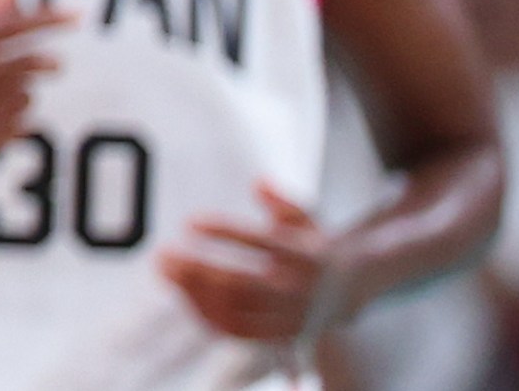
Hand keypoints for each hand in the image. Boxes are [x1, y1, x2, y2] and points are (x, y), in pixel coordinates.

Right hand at [0, 0, 69, 167]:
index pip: (13, 24)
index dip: (49, 19)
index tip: (76, 16)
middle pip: (27, 63)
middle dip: (46, 63)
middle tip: (54, 64)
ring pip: (23, 98)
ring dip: (26, 96)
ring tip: (15, 97)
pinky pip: (13, 129)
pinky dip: (17, 124)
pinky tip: (8, 122)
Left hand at [160, 183, 342, 342]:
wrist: (353, 289)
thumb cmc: (315, 247)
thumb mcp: (307, 218)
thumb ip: (282, 201)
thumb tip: (259, 183)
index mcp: (305, 255)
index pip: (263, 243)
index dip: (225, 233)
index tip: (191, 222)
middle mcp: (297, 289)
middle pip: (242, 284)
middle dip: (197, 270)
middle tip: (165, 253)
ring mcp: (288, 315)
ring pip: (235, 311)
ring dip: (194, 293)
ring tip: (166, 271)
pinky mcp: (278, 334)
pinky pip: (236, 331)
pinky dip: (206, 315)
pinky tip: (183, 295)